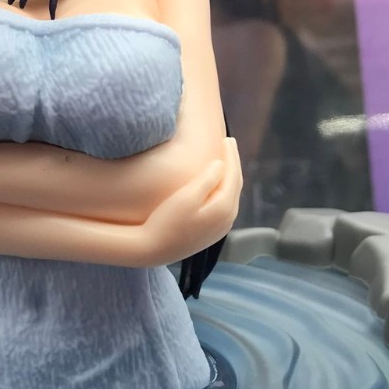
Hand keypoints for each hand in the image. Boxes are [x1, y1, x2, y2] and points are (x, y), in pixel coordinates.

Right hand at [141, 137, 241, 263]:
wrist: (154, 249)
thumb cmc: (167, 221)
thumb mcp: (187, 197)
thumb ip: (207, 179)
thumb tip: (221, 164)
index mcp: (224, 207)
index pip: (233, 175)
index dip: (231, 156)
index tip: (226, 139)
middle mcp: (228, 219)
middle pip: (235, 184)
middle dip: (233, 163)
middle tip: (229, 144)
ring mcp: (221, 228)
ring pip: (231, 195)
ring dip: (229, 176)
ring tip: (225, 160)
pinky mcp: (212, 233)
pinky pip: (225, 205)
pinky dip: (224, 189)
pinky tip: (218, 184)